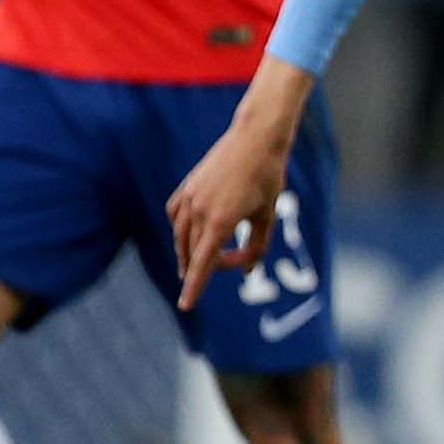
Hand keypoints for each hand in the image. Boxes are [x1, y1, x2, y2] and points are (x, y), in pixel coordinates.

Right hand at [169, 113, 293, 308]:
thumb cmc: (268, 177)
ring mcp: (189, 197)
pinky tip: (188, 236)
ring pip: (181, 237)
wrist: (255, 138)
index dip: (195, 288)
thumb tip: (248, 271)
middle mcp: (199, 211)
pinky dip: (180, 230)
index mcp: (221, 221)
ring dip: (187, 254)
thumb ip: (257, 246)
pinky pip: (176, 216)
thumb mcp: (268, 216)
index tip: (186, 306)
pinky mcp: (186, 187)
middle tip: (228, 266)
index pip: (203, 265)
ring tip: (193, 266)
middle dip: (206, 267)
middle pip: (194, 253)